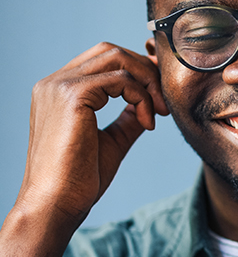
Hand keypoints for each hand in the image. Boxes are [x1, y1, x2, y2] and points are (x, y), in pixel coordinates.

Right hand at [15, 42, 169, 226]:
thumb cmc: (78, 182)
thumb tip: (147, 106)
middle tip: (163, 103)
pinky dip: (141, 97)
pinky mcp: (73, 96)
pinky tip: (147, 123)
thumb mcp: (110, 142)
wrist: (56, 205)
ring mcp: (60, 86)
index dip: (137, 71)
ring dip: (147, 82)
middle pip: (111, 51)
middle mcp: (54, 82)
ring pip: (117, 58)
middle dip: (145, 71)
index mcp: (58, 91)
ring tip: (158, 113)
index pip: (102, 60)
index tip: (159, 95)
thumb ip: (127, 119)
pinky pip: (120, 80)